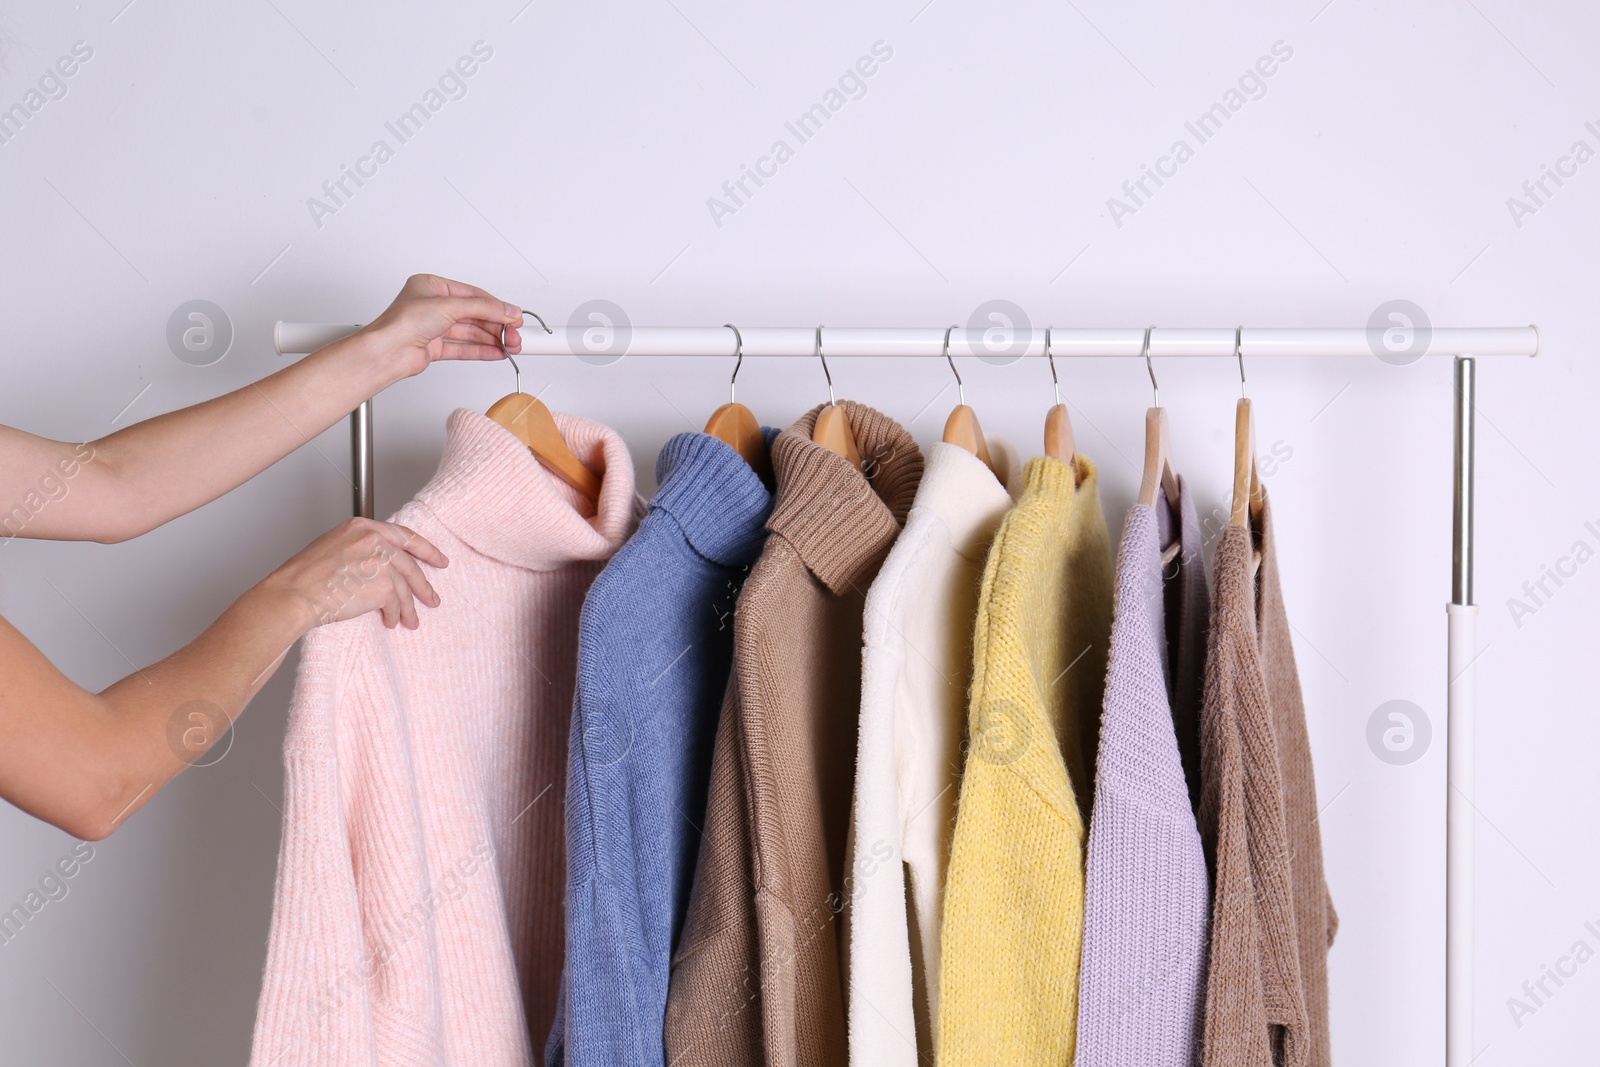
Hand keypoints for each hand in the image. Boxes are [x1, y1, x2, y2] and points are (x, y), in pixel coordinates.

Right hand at [261, 518, 448, 632]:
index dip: (425, 549)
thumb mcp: (334, 546)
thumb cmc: (303, 575)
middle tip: (432, 596)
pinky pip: (397, 603)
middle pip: (410, 563)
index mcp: (362, 527)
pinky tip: (392, 621)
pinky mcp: (383, 585)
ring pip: (406, 587)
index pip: (403, 535)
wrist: (294, 594)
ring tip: (412, 620)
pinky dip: (396, 615)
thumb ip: (361, 548)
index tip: (438, 559)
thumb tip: (378, 563)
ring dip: (410, 607)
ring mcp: (381, 561)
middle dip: (423, 584)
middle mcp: (375, 539)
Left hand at [357, 273, 526, 379]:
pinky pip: (464, 347)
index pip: (473, 295)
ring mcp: (434, 327)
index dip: (496, 306)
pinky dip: (481, 350)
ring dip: (492, 339)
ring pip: (470, 332)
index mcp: (432, 287)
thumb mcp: (449, 306)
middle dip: (497, 326)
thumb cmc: (401, 323)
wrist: (386, 352)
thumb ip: (484, 308)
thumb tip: (508, 310)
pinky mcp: (435, 347)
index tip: (514, 316)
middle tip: (515, 335)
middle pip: (474, 314)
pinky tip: (496, 352)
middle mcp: (433, 306)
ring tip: (511, 346)